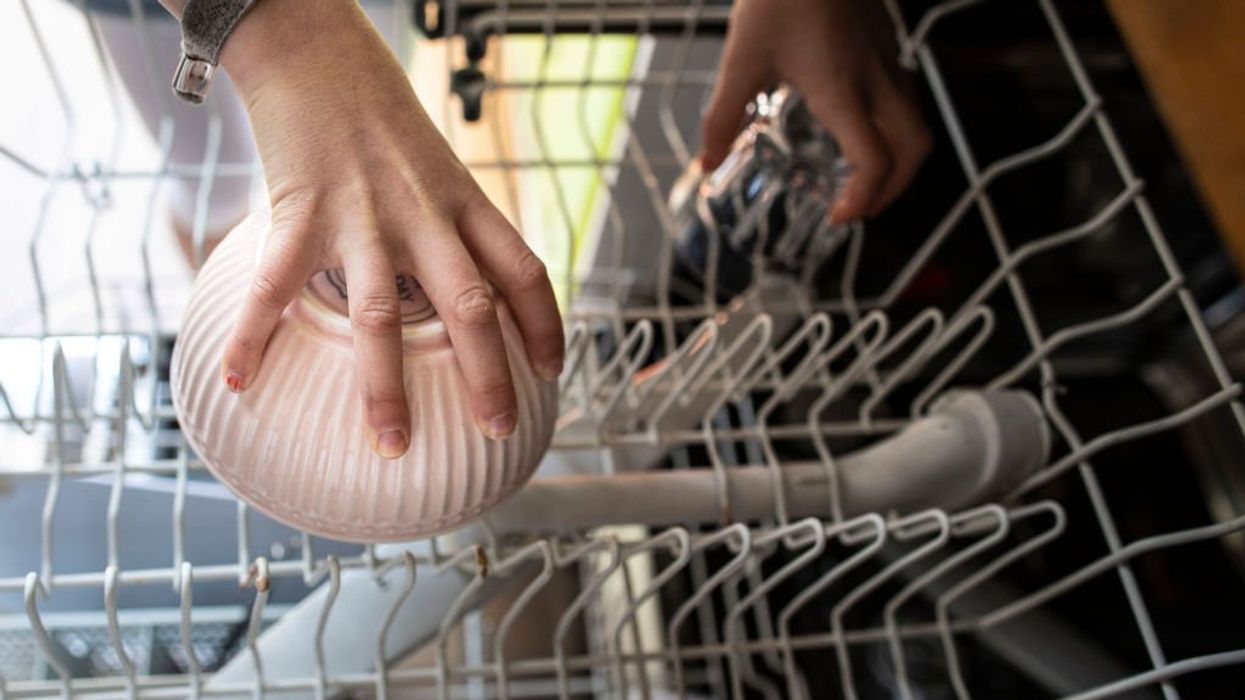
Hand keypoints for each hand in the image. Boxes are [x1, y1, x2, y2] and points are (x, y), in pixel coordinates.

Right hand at [214, 0, 563, 456]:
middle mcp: (424, 216)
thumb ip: (448, 221)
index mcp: (463, 202)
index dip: (546, 324)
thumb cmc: (376, 110)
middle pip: (470, 308)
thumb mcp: (435, 163)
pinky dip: (255, 338)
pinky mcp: (301, 212)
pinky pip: (275, 288)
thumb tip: (458, 285)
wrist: (314, 47)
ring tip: (391, 446)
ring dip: (386, 389)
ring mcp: (363, 217)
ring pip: (383, 318)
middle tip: (498, 431)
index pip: (524, 270)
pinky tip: (239, 382)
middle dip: (488, 377)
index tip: (553, 371)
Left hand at [701, 0, 930, 223]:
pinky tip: (861, 125)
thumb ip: (723, 117)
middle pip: (914, 149)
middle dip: (896, 189)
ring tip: (868, 177)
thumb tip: (707, 162)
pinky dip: (895, 127)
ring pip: (917, 122)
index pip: (874, 163)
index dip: (864, 200)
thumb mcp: (742, 60)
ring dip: (901, 159)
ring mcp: (887, 60)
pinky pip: (906, 96)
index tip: (840, 217)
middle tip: (863, 207)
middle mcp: (876, 81)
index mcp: (844, 92)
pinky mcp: (885, 43)